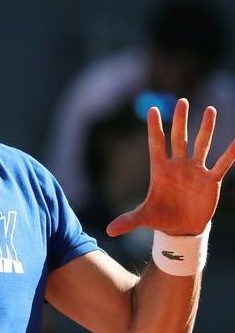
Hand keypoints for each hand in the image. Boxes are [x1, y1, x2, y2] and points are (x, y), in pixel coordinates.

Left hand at [107, 98, 234, 236]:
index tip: (153, 109)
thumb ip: (128, 221)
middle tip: (183, 101)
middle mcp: (178, 166)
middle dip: (181, 120)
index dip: (155, 128)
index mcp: (160, 170)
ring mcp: (195, 171)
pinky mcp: (210, 181)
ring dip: (206, 128)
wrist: (181, 229)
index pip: (156, 144)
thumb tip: (109, 231)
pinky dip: (230, 154)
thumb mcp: (144, 219)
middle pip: (179, 138)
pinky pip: (222, 164)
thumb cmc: (160, 218)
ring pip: (202, 145)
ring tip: (210, 110)